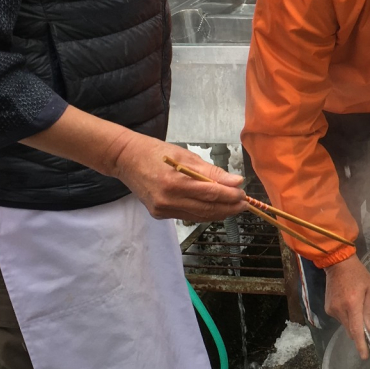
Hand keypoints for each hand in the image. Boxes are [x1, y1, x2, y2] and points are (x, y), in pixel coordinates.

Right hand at [112, 135, 245, 222]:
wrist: (126, 159)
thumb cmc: (156, 152)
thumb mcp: (186, 156)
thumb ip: (212, 171)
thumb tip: (235, 181)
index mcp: (175, 182)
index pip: (210, 193)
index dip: (230, 196)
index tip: (244, 195)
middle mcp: (168, 200)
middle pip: (207, 209)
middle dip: (229, 208)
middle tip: (244, 204)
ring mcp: (162, 209)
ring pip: (199, 216)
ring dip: (219, 213)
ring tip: (233, 207)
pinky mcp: (159, 214)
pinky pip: (188, 216)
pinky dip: (203, 213)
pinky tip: (214, 208)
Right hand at [324, 255, 369, 359]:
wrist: (337, 263)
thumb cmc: (358, 274)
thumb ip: (369, 310)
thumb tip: (368, 329)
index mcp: (353, 304)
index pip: (356, 330)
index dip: (360, 345)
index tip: (364, 356)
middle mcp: (340, 310)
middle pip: (350, 330)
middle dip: (358, 334)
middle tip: (366, 330)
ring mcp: (331, 309)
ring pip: (345, 324)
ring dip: (352, 321)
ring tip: (355, 305)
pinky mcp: (327, 308)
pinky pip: (339, 318)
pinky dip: (346, 316)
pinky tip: (348, 303)